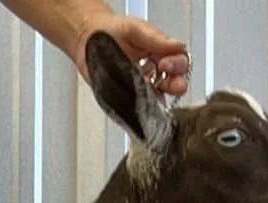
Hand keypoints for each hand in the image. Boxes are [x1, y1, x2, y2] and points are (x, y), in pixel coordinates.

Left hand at [72, 12, 189, 97]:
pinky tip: (141, 104)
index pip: (179, 61)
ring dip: (161, 97)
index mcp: (160, 52)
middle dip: (176, 85)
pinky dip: (142, 108)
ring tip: (154, 94)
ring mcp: (141, 84)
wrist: (87, 40)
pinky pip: (139, 105)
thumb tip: (177, 46)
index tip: (166, 64)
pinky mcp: (128, 96)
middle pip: (174, 81)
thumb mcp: (135, 30)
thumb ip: (155, 39)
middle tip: (173, 85)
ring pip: (159, 96)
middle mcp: (154, 69)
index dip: (177, 65)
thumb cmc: (111, 31)